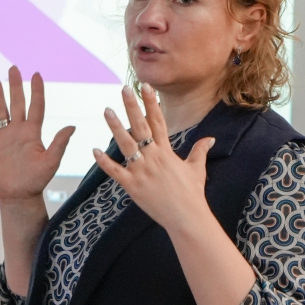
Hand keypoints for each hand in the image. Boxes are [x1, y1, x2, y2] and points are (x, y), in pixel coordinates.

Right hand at [0, 66, 74, 202]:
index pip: (36, 106)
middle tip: (13, 68)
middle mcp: (18, 131)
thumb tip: (71, 126)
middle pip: (17, 103)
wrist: (19, 195)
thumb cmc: (37, 180)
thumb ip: (59, 143)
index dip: (36, 90)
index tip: (36, 74)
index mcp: (33, 133)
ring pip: (0, 112)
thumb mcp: (51, 161)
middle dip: (15, 86)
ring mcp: (3, 137)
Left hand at [92, 84, 215, 231]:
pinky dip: (104, 162)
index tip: (146, 87)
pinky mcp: (133, 186)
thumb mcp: (197, 169)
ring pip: (126, 145)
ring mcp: (142, 171)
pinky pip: (115, 172)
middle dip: (132, 107)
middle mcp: (154, 158)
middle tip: (124, 89)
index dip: (152, 103)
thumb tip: (210, 138)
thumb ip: (200, 151)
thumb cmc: (193, 194)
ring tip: (107, 110)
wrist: (187, 217)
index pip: (158, 121)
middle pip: (141, 127)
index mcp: (167, 152)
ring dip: (115, 127)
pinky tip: (94, 150)